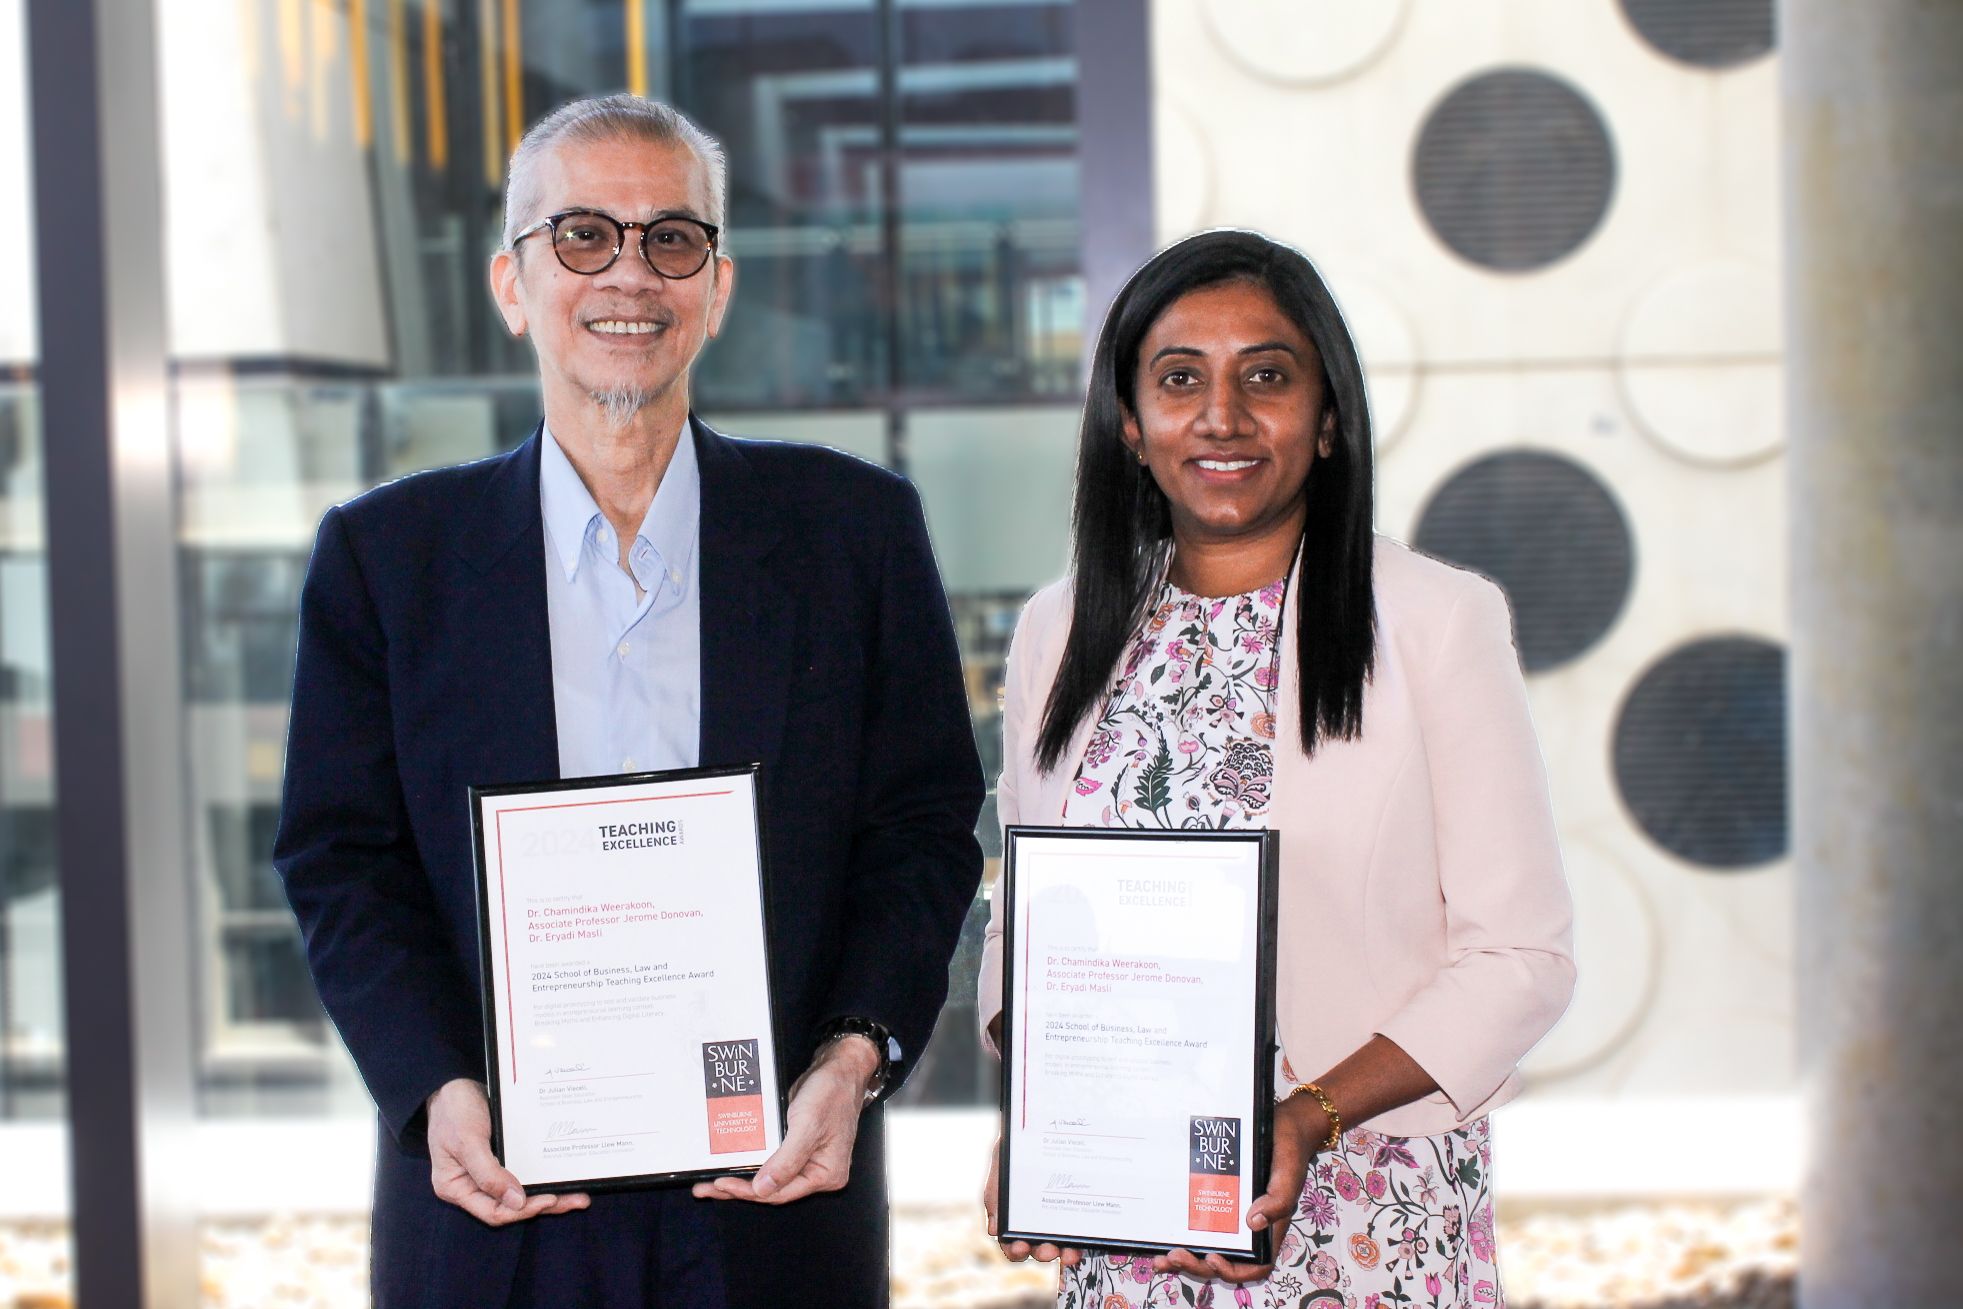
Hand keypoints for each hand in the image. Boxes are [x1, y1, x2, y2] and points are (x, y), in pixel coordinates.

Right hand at [426, 1078, 588, 1225]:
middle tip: (578, 1200)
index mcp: (457, 1188)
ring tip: (579, 1195)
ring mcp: (488, 1173)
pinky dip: (542, 1176)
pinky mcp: (501, 1159)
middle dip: (544, 1204)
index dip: (522, 1210)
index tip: (550, 1199)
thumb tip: (516, 1203)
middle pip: (512, 1206)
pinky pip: (524, 1173)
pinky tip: (562, 1175)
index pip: (493, 1212)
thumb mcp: (468, 1141)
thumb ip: (488, 1174)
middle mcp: (473, 1185)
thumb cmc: (454, 1110)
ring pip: (521, 1192)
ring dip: (549, 1192)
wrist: (455, 1082)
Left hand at [692, 1035, 875, 1203]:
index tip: (723, 1184)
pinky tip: (732, 1162)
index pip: (780, 1192)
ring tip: (710, 1183)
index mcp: (825, 1174)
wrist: (840, 1067)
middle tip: (707, 1189)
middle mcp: (815, 1171)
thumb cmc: (831, 1093)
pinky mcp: (794, 1146)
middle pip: (771, 1189)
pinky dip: (751, 1162)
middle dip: (738, 1189)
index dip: (749, 1191)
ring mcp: (805, 1159)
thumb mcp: (808, 1125)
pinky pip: (769, 1160)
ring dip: (741, 1178)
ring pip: (768, 1176)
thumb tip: (762, 1189)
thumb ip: (786, 1161)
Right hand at [983, 1134, 1084, 1267]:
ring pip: (1059, 1245)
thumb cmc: (1019, 1142)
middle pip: (1036, 1247)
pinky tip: (1084, 1242)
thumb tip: (995, 1230)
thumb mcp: (1003, 1158)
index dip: (1014, 1250)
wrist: (1045, 1120)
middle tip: (1048, 1249)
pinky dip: (1079, 1242)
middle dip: (1041, 1252)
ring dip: (1062, 1253)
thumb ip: (995, 1192)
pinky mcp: (1077, 1212)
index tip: (1020, 1247)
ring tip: (1069, 1251)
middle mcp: (1035, 1219)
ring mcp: (1057, 1217)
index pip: (1011, 1241)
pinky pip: (1078, 1233)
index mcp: (1013, 1211)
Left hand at [1152, 1091, 1326, 1283]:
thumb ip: (1278, 1199)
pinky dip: (1181, 1232)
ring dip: (1185, 1257)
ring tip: (1161, 1257)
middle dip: (1198, 1266)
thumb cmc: (1289, 1150)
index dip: (1234, 1270)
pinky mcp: (1217, 1198)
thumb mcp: (1289, 1172)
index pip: (1255, 1265)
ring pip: (1208, 1245)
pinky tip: (1161, 1234)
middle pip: (1224, 1260)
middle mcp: (1247, 1226)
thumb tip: (1253, 1222)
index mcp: (1269, 1228)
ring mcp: (1230, 1214)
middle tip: (1173, 1256)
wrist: (1282, 1124)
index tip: (1212, 1257)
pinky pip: (1198, 1221)